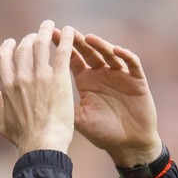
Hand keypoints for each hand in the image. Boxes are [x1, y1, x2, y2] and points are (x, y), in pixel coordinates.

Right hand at [0, 20, 74, 155]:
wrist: (42, 146)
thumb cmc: (25, 140)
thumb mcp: (4, 125)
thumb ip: (0, 107)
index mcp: (8, 87)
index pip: (4, 58)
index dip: (8, 47)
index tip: (13, 43)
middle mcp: (22, 78)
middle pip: (24, 47)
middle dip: (30, 38)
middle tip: (37, 35)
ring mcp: (41, 77)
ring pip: (41, 44)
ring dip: (46, 31)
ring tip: (51, 26)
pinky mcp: (59, 79)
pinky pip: (62, 51)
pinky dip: (66, 39)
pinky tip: (70, 32)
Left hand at [53, 28, 161, 166]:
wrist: (127, 145)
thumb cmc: (103, 134)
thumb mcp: (79, 119)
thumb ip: (65, 105)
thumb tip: (41, 97)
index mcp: (86, 81)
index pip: (73, 59)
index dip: (64, 47)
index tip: (51, 36)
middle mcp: (101, 74)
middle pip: (90, 52)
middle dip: (79, 41)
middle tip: (67, 31)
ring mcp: (119, 76)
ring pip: (109, 54)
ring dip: (100, 45)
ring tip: (89, 39)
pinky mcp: (136, 80)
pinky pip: (132, 64)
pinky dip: (125, 56)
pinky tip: (117, 51)